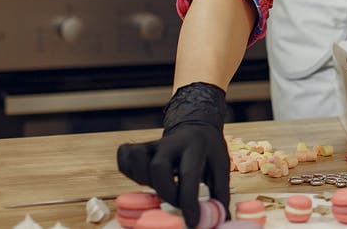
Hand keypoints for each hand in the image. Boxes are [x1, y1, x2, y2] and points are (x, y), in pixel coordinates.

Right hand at [117, 82, 229, 226]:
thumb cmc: (209, 153)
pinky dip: (130, 173)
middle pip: (158, 167)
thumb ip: (220, 195)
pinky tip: (146, 179)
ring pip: (136, 160)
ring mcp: (153, 144)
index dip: (188, 202)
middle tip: (176, 202)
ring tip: (159, 187)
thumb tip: (221, 221)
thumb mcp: (221, 169)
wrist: (197, 128)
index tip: (193, 222)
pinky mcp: (139, 147)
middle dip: (166, 192)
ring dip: (144, 180)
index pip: (189, 175)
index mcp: (196, 146)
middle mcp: (172, 142)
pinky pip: (124, 159)